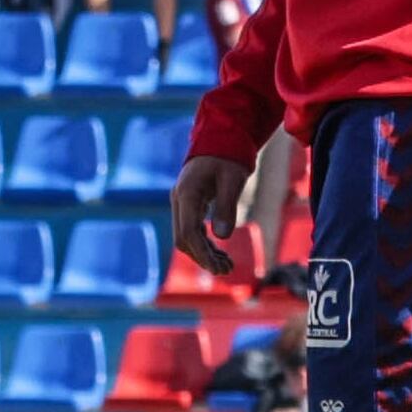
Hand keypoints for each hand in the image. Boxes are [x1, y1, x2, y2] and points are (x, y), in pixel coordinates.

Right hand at [166, 153, 256, 281]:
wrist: (220, 141)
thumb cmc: (228, 158)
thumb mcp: (232, 180)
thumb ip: (226, 206)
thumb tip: (222, 237)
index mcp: (187, 193)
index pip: (188, 232)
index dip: (202, 253)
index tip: (218, 268)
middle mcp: (179, 200)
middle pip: (183, 239)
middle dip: (203, 257)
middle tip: (227, 270)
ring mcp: (181, 203)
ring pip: (186, 238)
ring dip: (204, 254)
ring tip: (227, 266)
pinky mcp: (188, 206)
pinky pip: (192, 231)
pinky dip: (205, 245)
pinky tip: (221, 254)